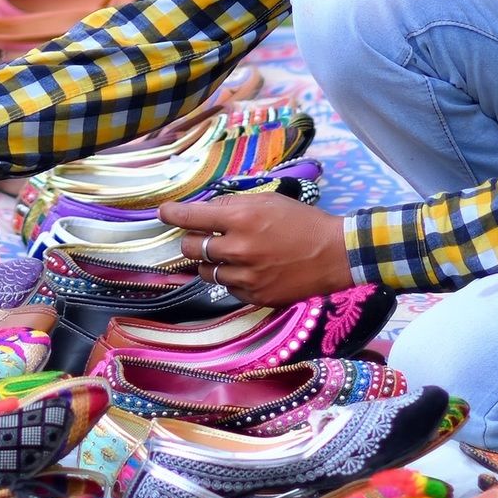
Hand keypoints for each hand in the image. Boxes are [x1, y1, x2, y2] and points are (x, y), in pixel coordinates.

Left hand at [157, 190, 351, 304]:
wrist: (334, 255)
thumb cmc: (301, 222)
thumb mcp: (267, 200)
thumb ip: (233, 206)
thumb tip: (206, 211)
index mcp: (241, 219)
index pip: (191, 217)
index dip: (171, 214)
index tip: (163, 212)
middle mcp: (238, 249)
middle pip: (191, 248)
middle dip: (192, 240)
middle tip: (203, 235)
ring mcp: (246, 277)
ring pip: (206, 272)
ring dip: (211, 262)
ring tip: (229, 254)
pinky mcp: (256, 297)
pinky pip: (227, 288)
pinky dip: (230, 279)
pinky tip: (247, 270)